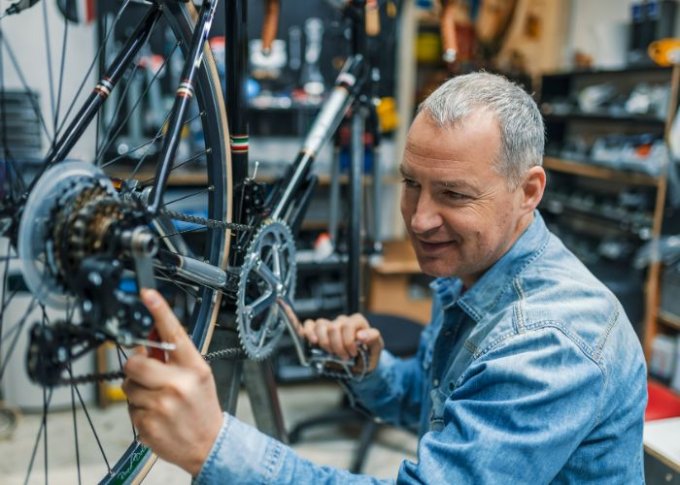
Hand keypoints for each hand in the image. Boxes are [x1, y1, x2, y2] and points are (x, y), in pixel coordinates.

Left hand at [122, 289, 222, 476]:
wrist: (209, 444)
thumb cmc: (202, 406)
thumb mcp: (197, 375)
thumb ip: (174, 356)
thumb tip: (150, 335)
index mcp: (194, 368)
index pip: (174, 333)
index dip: (159, 311)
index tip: (147, 294)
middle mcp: (178, 384)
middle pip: (135, 362)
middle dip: (136, 366)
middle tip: (147, 374)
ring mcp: (161, 405)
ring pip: (128, 386)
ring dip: (137, 391)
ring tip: (157, 399)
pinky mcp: (147, 424)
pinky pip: (129, 408)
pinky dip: (139, 410)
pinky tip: (156, 415)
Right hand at [299, 313, 383, 372]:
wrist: (359, 364)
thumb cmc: (368, 354)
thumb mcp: (376, 348)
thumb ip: (373, 338)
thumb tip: (361, 335)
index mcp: (357, 321)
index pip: (348, 325)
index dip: (348, 341)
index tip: (353, 353)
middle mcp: (343, 321)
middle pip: (333, 327)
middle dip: (337, 346)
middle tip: (343, 357)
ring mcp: (330, 325)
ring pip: (320, 325)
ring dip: (325, 343)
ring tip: (331, 353)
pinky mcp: (319, 331)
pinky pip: (309, 325)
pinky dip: (309, 332)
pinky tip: (313, 342)